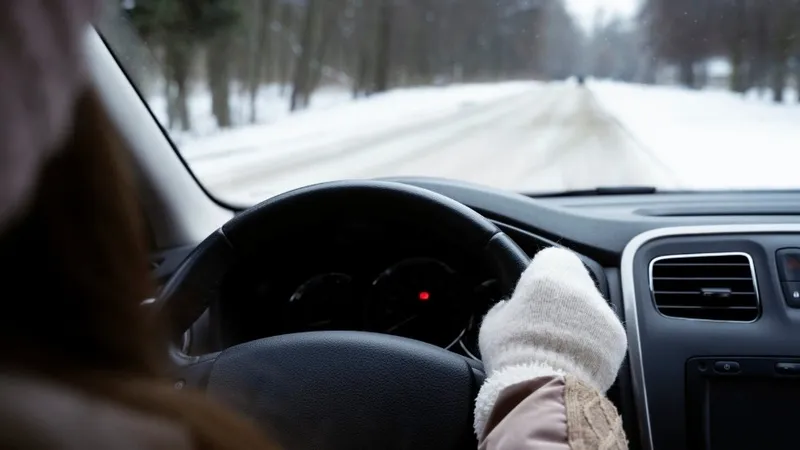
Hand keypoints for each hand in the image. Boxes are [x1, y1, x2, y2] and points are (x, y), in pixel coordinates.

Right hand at [474, 247, 626, 435]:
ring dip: (578, 321)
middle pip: (573, 283)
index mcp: (550, 270)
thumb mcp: (494, 322)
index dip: (537, 276)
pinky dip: (592, 343)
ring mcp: (605, 311)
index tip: (529, 295)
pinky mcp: (618, 338)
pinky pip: (604, 334)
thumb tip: (509, 308)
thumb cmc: (512, 350)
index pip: (549, 258)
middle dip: (561, 299)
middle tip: (542, 323)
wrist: (544, 387)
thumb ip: (505, 307)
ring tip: (558, 345)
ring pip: (590, 309)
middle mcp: (583, 284)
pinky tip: (573, 359)